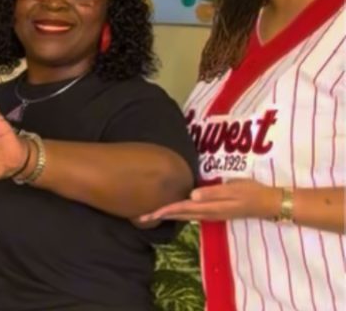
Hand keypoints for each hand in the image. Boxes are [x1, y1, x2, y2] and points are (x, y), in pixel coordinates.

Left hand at [138, 179, 280, 222]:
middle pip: (178, 215)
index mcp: (209, 207)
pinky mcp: (214, 211)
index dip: (163, 210)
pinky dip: (178, 213)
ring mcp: (211, 214)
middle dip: (159, 216)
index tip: (147, 213)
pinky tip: (173, 211)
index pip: (181, 209)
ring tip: (150, 215)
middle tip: (138, 217)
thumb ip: (213, 193)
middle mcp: (207, 213)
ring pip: (183, 216)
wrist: (267, 203)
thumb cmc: (251, 193)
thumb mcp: (233, 190)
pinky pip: (191, 214)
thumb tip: (192, 196)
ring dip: (167, 216)